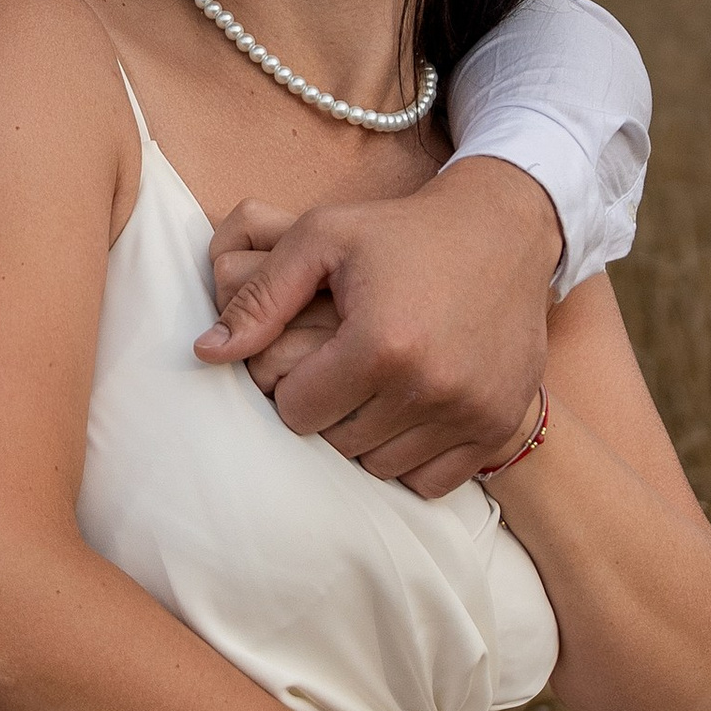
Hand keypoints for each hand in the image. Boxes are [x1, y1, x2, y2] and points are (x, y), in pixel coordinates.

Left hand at [198, 155, 561, 495]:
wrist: (503, 230)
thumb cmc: (400, 232)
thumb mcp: (322, 238)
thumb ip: (260, 297)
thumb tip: (206, 354)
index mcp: (379, 344)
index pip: (296, 412)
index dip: (291, 384)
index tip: (309, 355)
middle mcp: (430, 387)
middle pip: (337, 443)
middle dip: (327, 411)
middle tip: (340, 369)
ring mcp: (470, 412)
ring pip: (381, 465)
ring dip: (367, 435)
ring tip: (373, 385)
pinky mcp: (499, 426)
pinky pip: (431, 480)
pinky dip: (413, 455)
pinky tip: (410, 409)